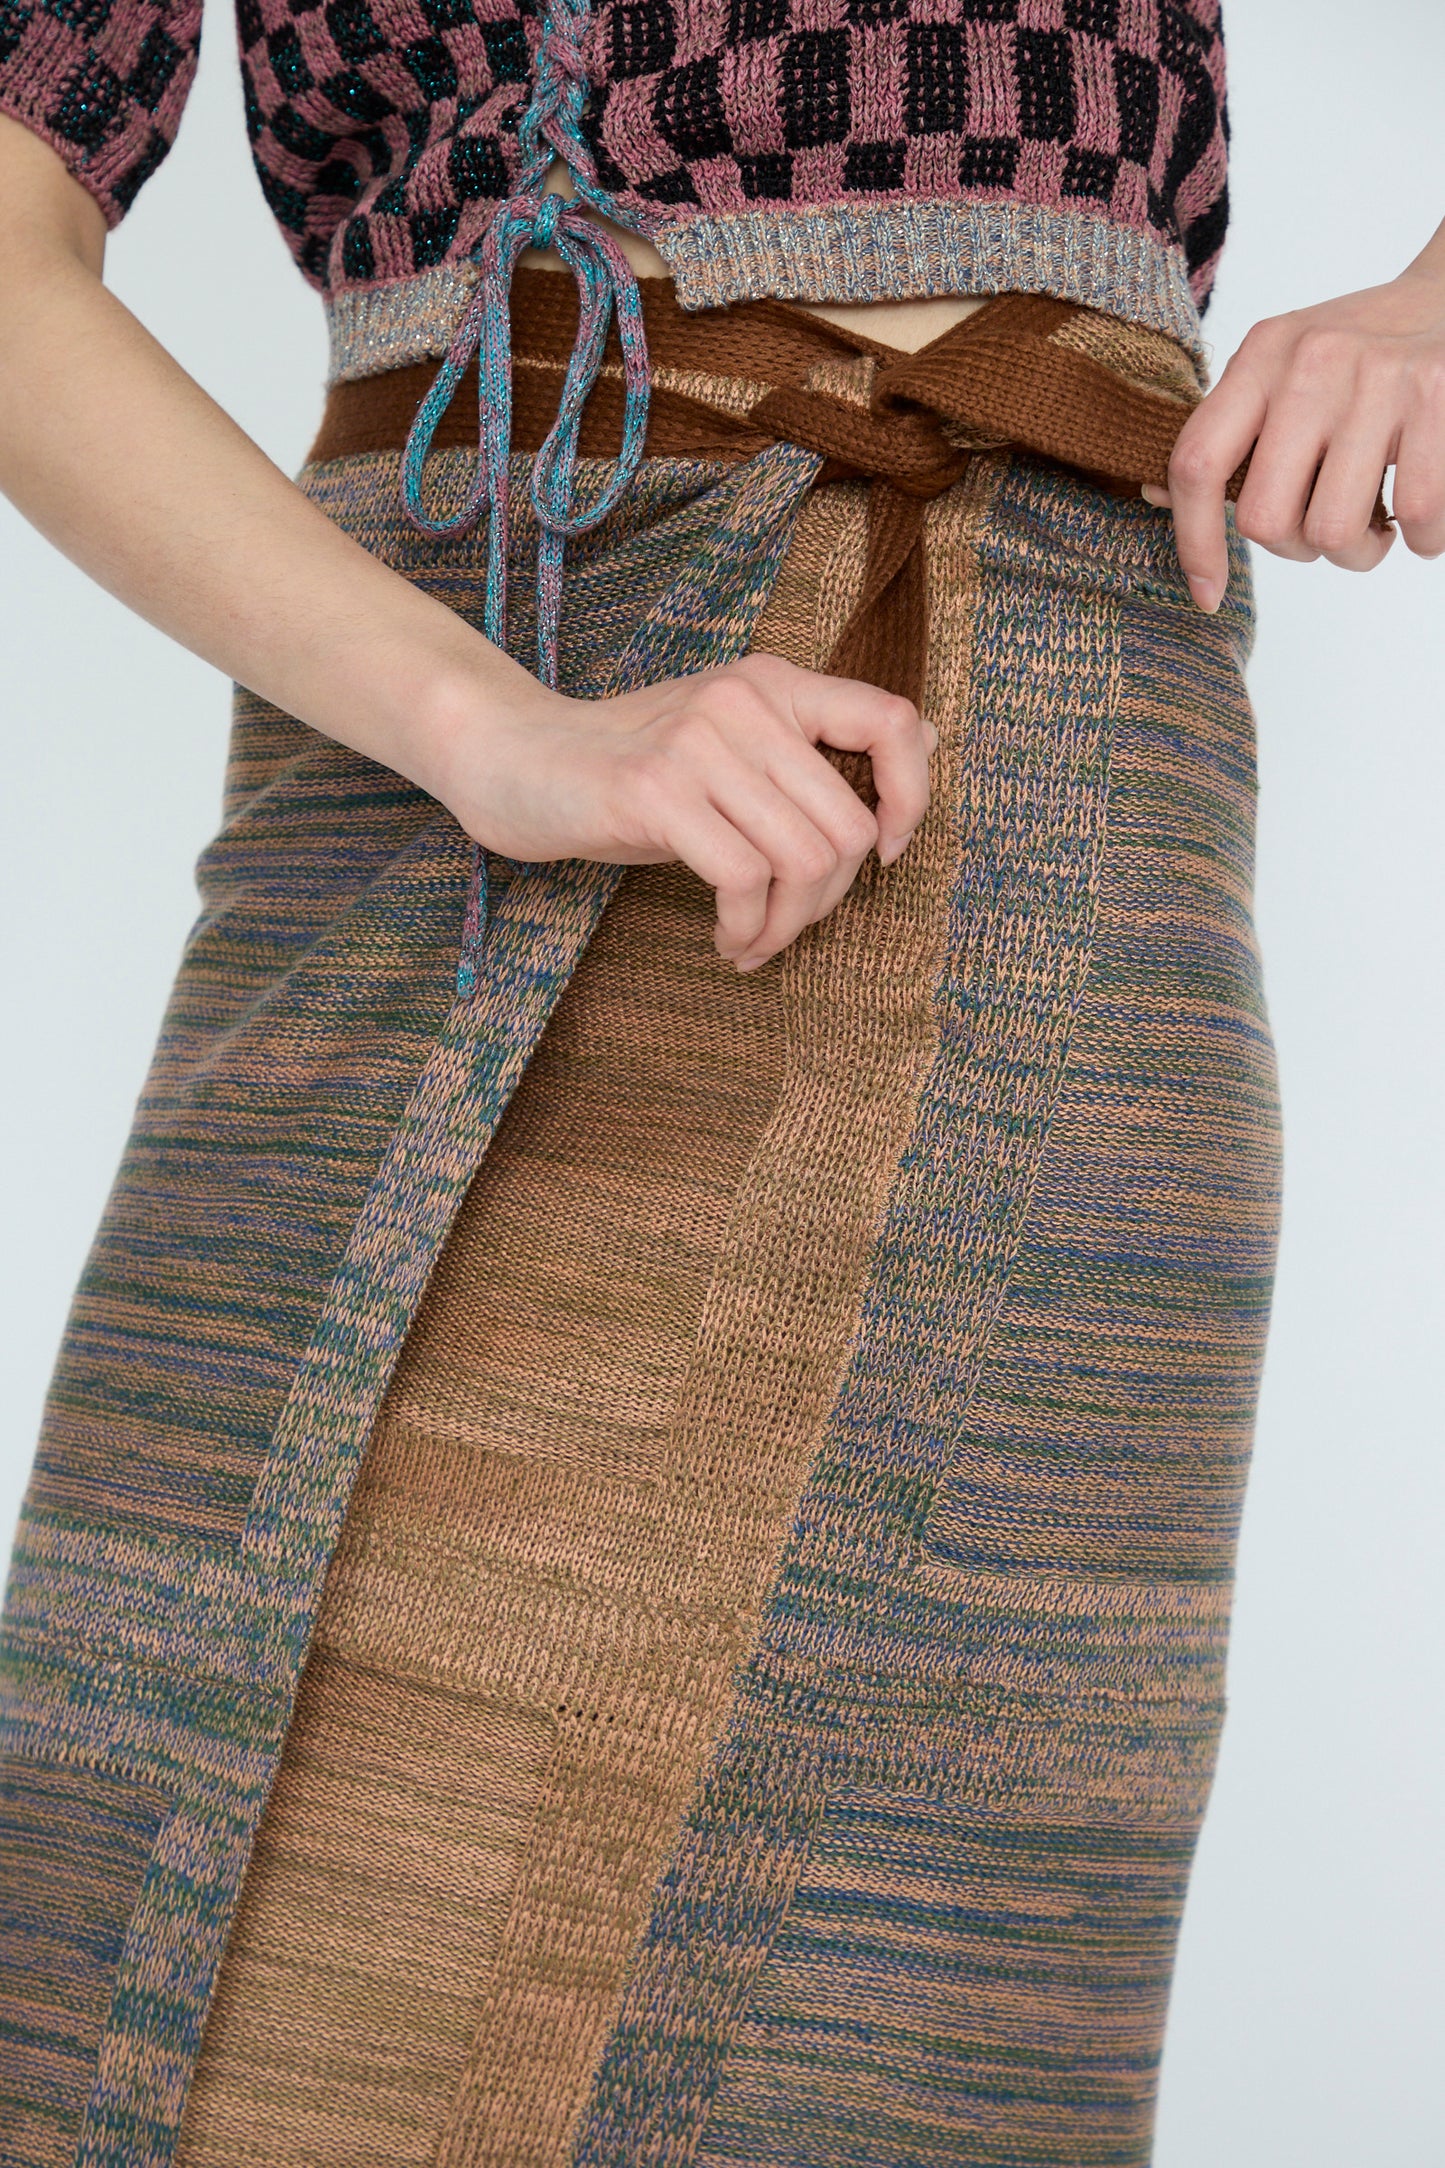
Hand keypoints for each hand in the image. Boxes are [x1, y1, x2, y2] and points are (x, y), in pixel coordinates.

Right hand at [427, 652, 936, 972]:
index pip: (892, 722)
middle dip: (829, 902)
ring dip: (785, 927)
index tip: (885, 853)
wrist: (514, 758)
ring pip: (803, 860)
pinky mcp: (654, 791)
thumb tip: (922, 753)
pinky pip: (744, 880)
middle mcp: (744, 700)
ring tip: (753, 942)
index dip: (911, 797)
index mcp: (773, 683)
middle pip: (848, 826)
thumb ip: (810, 752)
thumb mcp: (730, 748)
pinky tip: (726, 940)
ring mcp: (699, 742)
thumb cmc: (630, 769)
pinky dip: (746, 929)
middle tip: (785, 928)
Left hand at [1146, 222, 1444, 609]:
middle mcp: (1312, 362)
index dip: (1194, 543)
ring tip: (1377, 528)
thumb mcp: (1285, 367)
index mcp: (1262, 355)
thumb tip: (1157, 499)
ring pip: (1334, 531)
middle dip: (1295, 551)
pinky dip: (1422, 539)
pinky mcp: (1437, 395)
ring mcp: (1377, 377)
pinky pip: (1416, 514)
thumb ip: (1232, 431)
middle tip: (1324, 535)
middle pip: (1265, 518)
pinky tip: (1422, 520)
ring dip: (1358, 555)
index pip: (1197, 463)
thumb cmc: (1361, 353)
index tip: (1207, 595)